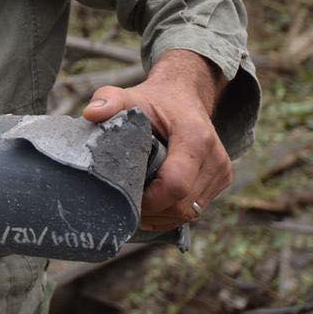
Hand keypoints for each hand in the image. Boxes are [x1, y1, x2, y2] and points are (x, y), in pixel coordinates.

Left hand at [82, 49, 231, 230]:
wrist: (184, 96)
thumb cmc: (153, 101)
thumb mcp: (128, 96)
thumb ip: (109, 101)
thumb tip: (90, 114)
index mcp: (195, 138)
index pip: (175, 185)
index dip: (149, 201)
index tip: (123, 197)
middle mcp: (215, 157)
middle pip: (183, 206)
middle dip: (152, 212)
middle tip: (123, 206)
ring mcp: (222, 171)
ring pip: (190, 213)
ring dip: (162, 216)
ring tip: (135, 206)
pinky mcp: (222, 180)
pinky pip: (196, 209)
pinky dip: (172, 213)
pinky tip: (152, 206)